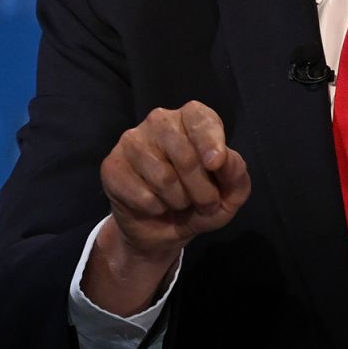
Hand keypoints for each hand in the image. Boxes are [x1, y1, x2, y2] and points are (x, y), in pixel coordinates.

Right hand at [84, 101, 250, 313]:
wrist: (161, 231)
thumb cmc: (199, 203)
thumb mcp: (229, 194)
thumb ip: (236, 174)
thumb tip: (226, 159)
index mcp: (191, 118)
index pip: (199, 118)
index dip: (210, 141)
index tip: (216, 163)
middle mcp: (159, 121)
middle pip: (185, 155)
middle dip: (202, 190)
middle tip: (206, 203)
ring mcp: (132, 141)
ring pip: (163, 178)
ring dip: (179, 201)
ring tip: (179, 203)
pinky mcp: (112, 165)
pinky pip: (142, 194)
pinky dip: (155, 209)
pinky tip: (154, 205)